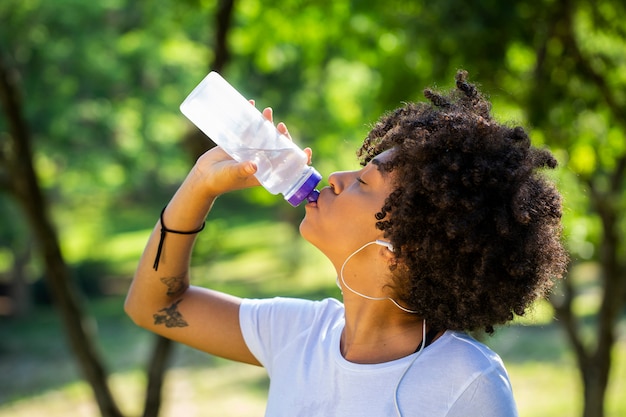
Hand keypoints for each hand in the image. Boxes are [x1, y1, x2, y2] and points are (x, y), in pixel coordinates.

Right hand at [190, 102, 311, 196]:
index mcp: (266, 171)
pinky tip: (251, 104)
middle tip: (280, 126)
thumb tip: (254, 165)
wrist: (203, 176)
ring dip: (267, 123)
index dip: (300, 159)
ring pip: (264, 134)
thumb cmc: (220, 181)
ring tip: (267, 111)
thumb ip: (242, 170)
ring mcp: (251, 150)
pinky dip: (250, 116)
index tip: (308, 150)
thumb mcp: (233, 175)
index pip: (288, 166)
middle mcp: (261, 160)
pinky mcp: (239, 141)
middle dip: (283, 136)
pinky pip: (248, 127)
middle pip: (278, 146)